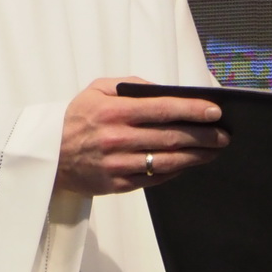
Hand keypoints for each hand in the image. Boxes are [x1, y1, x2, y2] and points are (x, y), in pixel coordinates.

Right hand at [55, 78, 228, 194]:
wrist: (47, 156)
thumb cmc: (77, 119)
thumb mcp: (97, 90)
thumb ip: (131, 86)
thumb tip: (163, 90)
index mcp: (115, 112)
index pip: (164, 109)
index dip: (193, 110)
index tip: (215, 111)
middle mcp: (118, 138)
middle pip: (171, 137)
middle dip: (204, 135)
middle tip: (223, 134)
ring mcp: (118, 164)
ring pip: (167, 160)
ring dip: (196, 156)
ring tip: (214, 150)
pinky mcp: (117, 184)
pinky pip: (154, 178)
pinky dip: (175, 170)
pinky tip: (188, 163)